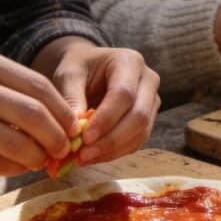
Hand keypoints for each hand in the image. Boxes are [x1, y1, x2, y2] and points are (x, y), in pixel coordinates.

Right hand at [0, 45, 78, 176]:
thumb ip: (2, 87)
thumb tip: (52, 115)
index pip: (37, 85)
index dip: (62, 110)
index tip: (73, 126)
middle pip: (33, 113)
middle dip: (57, 135)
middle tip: (65, 149)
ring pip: (14, 141)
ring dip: (37, 156)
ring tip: (43, 161)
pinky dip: (11, 168)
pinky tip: (17, 167)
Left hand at [41, 40, 160, 165]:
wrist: (90, 68)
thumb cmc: (79, 68)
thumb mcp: (69, 75)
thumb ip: (71, 99)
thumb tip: (73, 132)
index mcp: (130, 62)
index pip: (124, 94)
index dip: (106, 118)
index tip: (84, 137)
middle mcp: (148, 80)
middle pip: (138, 116)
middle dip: (111, 139)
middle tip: (83, 155)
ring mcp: (152, 100)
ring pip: (141, 132)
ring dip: (112, 150)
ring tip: (84, 159)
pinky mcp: (148, 118)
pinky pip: (137, 140)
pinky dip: (115, 152)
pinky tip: (94, 157)